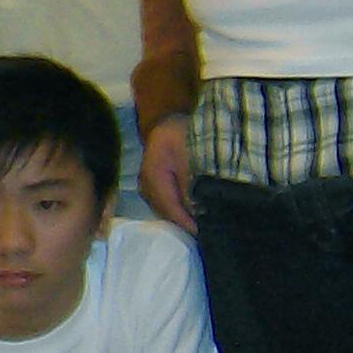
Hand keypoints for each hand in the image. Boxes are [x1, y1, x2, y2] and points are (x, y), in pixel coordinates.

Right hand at [139, 114, 195, 233]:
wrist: (168, 120)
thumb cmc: (181, 135)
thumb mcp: (191, 157)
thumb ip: (192, 184)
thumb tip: (196, 212)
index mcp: (153, 177)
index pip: (169, 206)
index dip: (186, 222)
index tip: (203, 232)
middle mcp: (146, 184)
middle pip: (164, 210)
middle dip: (183, 221)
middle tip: (206, 231)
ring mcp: (148, 184)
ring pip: (164, 207)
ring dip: (181, 216)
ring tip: (200, 224)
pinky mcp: (155, 183)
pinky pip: (166, 200)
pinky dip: (179, 207)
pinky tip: (192, 211)